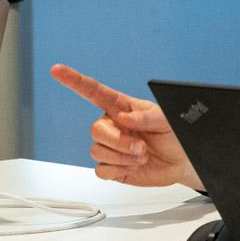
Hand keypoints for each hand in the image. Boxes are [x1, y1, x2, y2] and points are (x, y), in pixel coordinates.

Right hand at [50, 64, 201, 190]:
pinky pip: (101, 170)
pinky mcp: (112, 167)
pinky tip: (133, 166)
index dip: (75, 81)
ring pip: (97, 151)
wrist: (182, 162)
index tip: (57, 70)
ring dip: (123, 156)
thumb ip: (147, 117)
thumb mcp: (168, 120)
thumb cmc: (175, 135)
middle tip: (141, 147)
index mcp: (123, 108)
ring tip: (142, 156)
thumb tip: (125, 119)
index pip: (95, 92)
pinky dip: (119, 170)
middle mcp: (113, 126)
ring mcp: (111, 147)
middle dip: (119, 141)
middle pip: (95, 129)